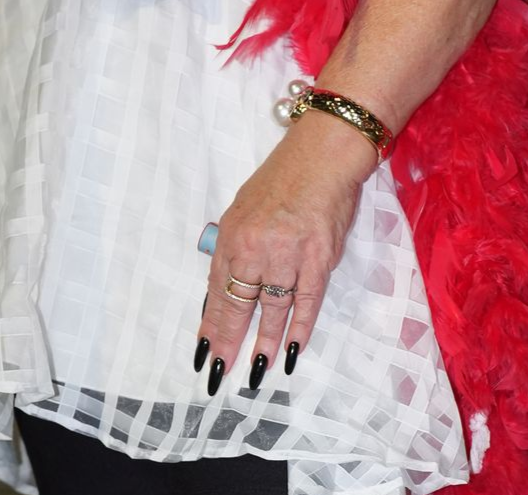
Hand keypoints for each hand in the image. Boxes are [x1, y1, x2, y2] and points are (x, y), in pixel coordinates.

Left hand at [193, 109, 374, 396]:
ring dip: (265, 343)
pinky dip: (299, 328)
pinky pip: (306, 301)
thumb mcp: (243, 207)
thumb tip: (227, 283)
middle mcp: (255, 247)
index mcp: (232, 234)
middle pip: (239, 304)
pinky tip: (292, 351)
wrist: (322, 155)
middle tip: (219, 373)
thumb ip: (235, 245)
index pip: (217, 289)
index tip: (205, 351)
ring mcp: (288, 254)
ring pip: (272, 308)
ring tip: (257, 371)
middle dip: (228, 342)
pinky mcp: (318, 258)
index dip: (211, 323)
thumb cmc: (283, 178)